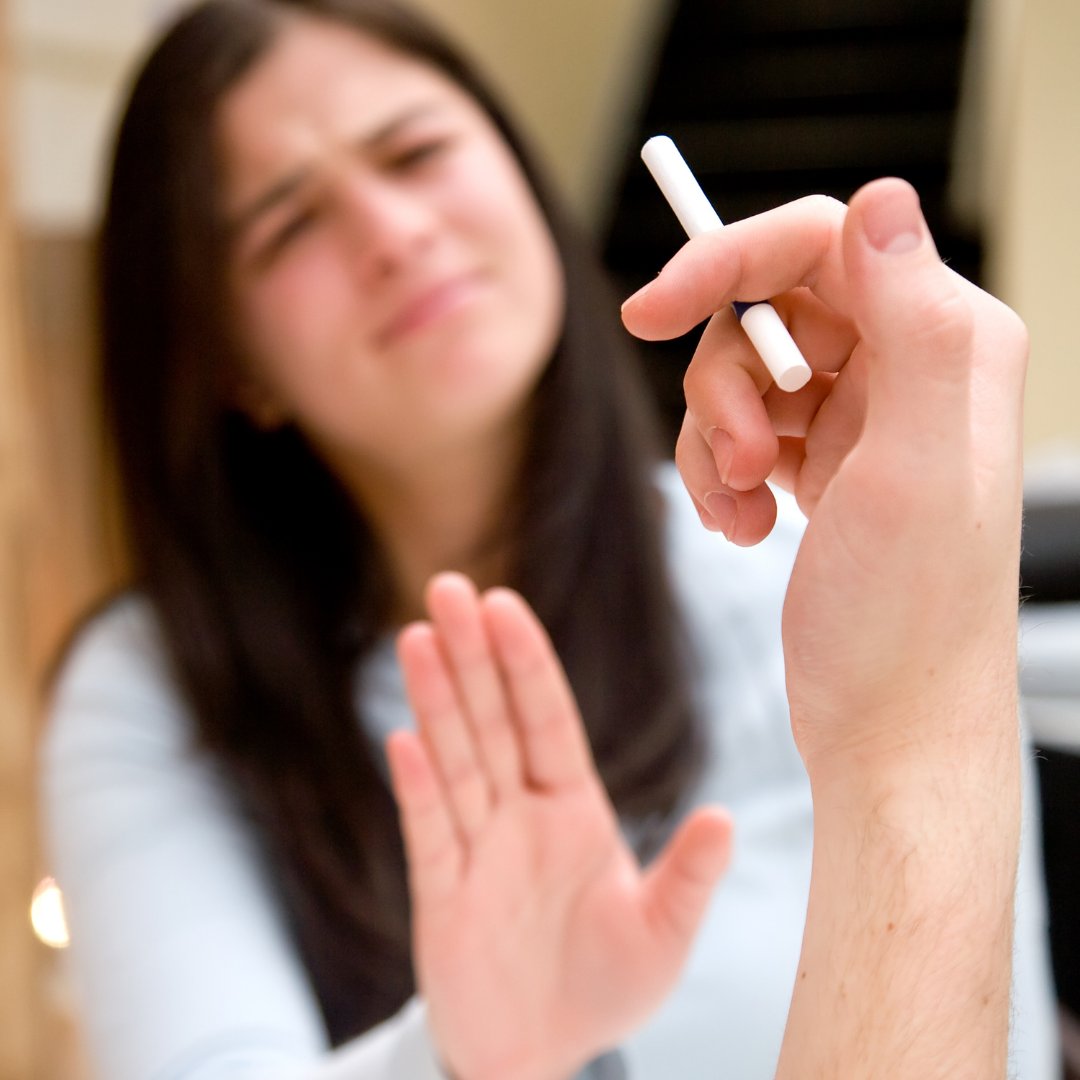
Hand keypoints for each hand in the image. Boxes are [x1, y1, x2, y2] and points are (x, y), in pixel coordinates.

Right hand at [387, 573, 731, 1079]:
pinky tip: (403, 739)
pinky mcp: (440, 897)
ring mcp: (476, 850)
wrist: (543, 1056)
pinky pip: (428, 832)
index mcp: (574, 807)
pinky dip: (417, 787)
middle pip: (492, 720)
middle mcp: (520, 814)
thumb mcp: (661, 935)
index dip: (526, 662)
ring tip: (416, 636)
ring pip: (454, 760)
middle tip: (447, 587)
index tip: (504, 604)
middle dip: (471, 656)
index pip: (547, 718)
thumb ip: (688, 877)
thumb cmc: (605, 985)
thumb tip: (725, 819)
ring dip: (435, 701)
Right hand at [622, 179, 1026, 766]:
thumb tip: (884, 198)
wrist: (889, 726)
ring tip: (738, 508)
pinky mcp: (826, 464)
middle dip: (724, 386)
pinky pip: (741, 429)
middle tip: (737, 461)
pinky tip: (740, 527)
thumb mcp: (916, 472)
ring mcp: (864, 418)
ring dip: (715, 440)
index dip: (727, 262)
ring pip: (743, 373)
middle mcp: (911, 370)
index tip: (651, 310)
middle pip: (770, 309)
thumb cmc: (908, 624)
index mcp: (948, 347)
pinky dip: (719, 475)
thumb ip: (917, 325)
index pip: (821, 244)